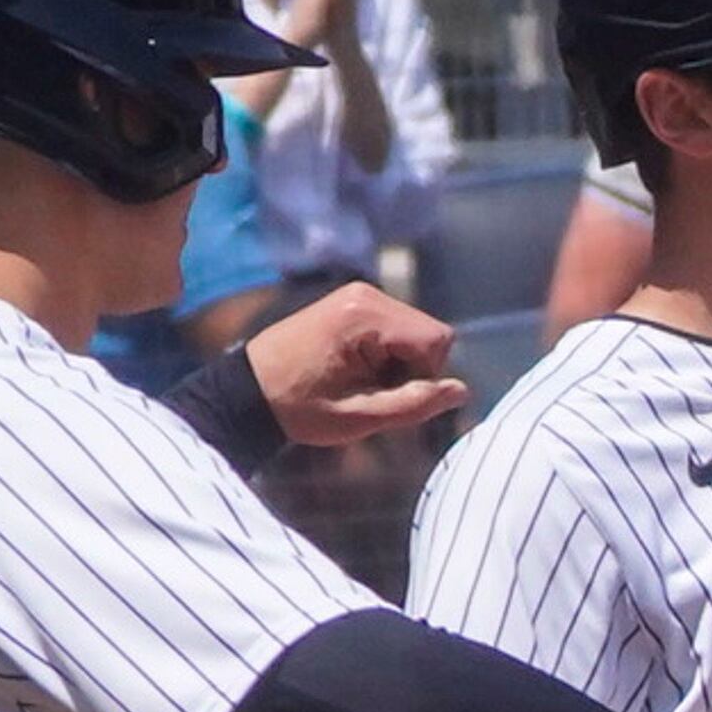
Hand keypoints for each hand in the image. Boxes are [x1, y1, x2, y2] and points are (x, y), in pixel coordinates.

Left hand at [241, 281, 467, 448]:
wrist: (249, 389)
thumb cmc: (298, 406)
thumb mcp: (359, 416)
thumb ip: (414, 404)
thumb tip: (462, 391)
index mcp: (364, 316)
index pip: (437, 340)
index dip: (427, 376)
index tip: (390, 396)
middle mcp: (366, 295)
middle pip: (431, 334)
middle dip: (415, 369)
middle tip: (373, 391)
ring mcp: (359, 296)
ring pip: (418, 332)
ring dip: (402, 364)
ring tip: (362, 381)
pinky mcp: (354, 303)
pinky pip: (398, 329)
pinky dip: (390, 354)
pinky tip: (358, 369)